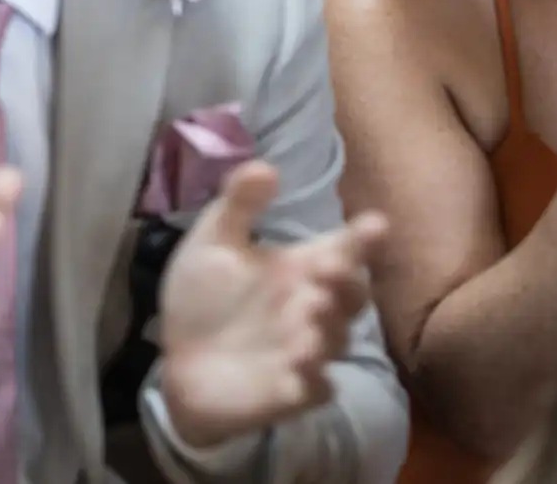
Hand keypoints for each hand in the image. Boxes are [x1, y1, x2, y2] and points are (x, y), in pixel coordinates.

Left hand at [158, 161, 387, 449]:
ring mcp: (306, 352)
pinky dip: (313, 377)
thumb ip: (238, 204)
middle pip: (352, 296)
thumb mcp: (213, 243)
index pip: (344, 250)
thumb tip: (265, 166)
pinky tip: (301, 365)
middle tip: (329, 267)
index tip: (376, 224)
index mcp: (300, 269)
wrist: (180, 360)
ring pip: (336, 340)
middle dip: (347, 282)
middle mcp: (311, 309)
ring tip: (309, 309)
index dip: (364, 238)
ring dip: (328, 326)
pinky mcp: (291, 391)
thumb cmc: (206, 298)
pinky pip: (316, 388)